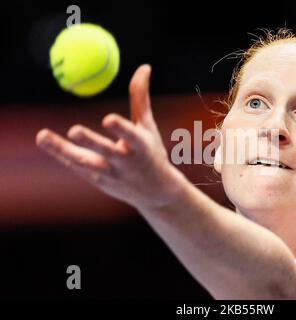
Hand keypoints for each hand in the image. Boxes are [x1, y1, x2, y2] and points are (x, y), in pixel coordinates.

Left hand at [36, 64, 184, 209]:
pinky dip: (61, 154)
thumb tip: (144, 67)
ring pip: (85, 163)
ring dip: (64, 150)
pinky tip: (45, 142)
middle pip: (106, 151)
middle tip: (74, 130)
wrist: (155, 192)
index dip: (121, 129)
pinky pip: (77, 167)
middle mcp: (126, 163)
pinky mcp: (98, 182)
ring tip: (43, 136)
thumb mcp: (148, 127)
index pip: (131, 137)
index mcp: (141, 147)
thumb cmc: (151, 153)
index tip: (108, 119)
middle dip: (91, 142)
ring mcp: (111, 175)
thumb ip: (141, 97)